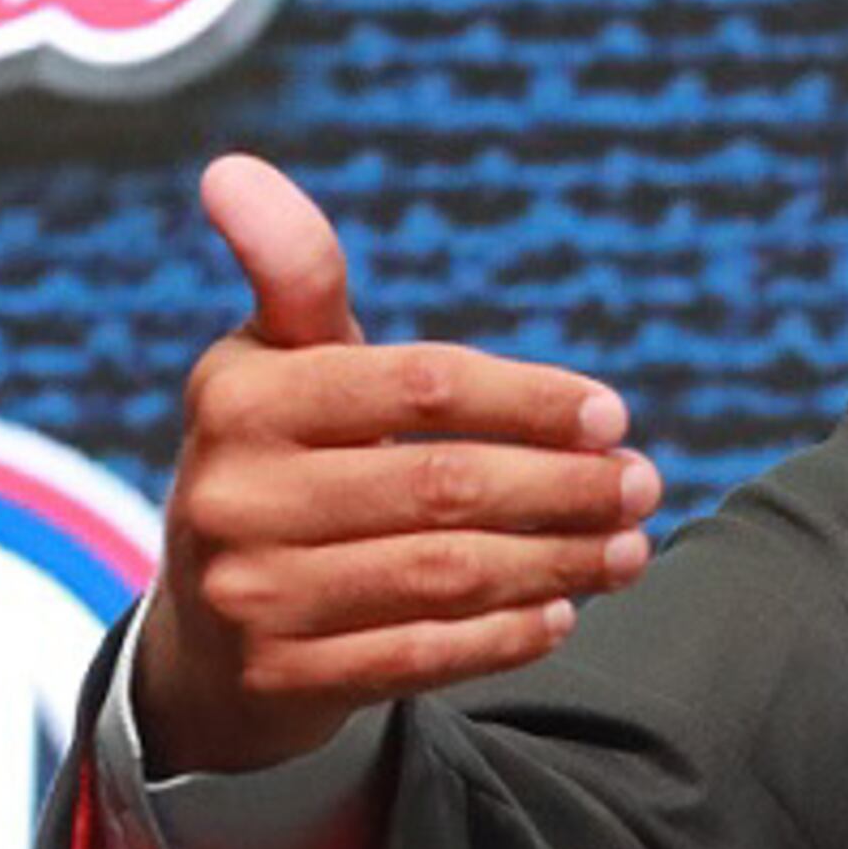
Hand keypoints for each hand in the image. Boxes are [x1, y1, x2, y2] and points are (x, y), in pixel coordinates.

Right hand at [135, 155, 661, 775]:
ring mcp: (250, 595)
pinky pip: (422, 656)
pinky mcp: (280, 680)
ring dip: (560, 561)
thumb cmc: (282, 462)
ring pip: (446, 573)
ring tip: (631, 548)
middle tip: (645, 485)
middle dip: (566, 486)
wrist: (203, 637)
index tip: (613, 414)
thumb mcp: (282, 365)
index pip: (420, 384)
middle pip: (446, 486)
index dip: (531, 399)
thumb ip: (294, 273)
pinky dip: (507, 636)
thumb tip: (233, 168)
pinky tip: (564, 611)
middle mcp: (232, 492)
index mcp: (241, 395)